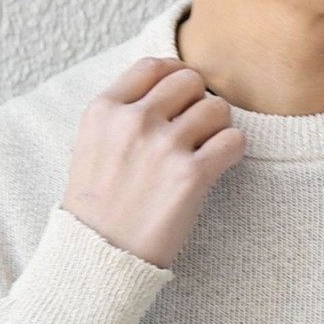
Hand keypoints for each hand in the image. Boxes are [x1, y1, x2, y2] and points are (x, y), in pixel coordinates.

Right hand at [62, 55, 246, 269]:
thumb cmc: (97, 211)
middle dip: (198, 102)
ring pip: (216, 108)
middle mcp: (134, 121)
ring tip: (206, 151)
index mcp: (104, 110)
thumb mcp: (90, 148)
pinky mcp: (191, 176)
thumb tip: (161, 91)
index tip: (182, 97)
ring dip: (218, 127)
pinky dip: (233, 150)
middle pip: (189, 80)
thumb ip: (119, 116)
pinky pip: (233, 141)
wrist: (100, 257)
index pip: (153, 66)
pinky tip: (220, 164)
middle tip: (196, 130)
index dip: (175, 76)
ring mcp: (163, 147)